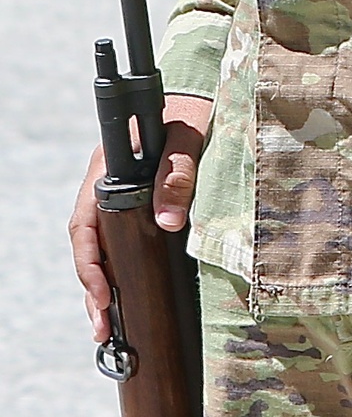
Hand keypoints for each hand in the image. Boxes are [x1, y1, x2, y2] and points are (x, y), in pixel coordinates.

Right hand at [69, 93, 211, 343]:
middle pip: (88, 243)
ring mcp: (117, 192)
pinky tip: (121, 294)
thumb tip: (167, 223)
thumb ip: (177, 173)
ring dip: (101, 284)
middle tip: (102, 325)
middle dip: (92, 287)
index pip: (84, 223)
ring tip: (106, 325)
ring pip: (100, 246)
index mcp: (106, 165)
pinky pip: (116, 239)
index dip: (90, 263)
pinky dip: (116, 268)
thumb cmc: (192, 108)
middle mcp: (104, 181)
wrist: (201, 92)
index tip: (103, 295)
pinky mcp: (134, 200)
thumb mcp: (186, 137)